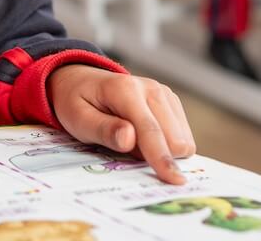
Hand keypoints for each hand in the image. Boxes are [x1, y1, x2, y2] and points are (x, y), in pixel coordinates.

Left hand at [49, 65, 194, 183]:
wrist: (82, 82)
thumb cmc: (77, 102)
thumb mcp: (78, 119)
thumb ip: (103, 130)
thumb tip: (128, 139)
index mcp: (126, 90)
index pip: (150, 130)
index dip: (161, 157)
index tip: (174, 179)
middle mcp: (151, 89)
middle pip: (174, 139)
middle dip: (156, 155)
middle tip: (125, 148)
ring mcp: (165, 94)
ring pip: (183, 140)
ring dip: (162, 150)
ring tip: (134, 141)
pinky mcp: (172, 103)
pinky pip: (183, 136)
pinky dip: (166, 144)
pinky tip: (145, 137)